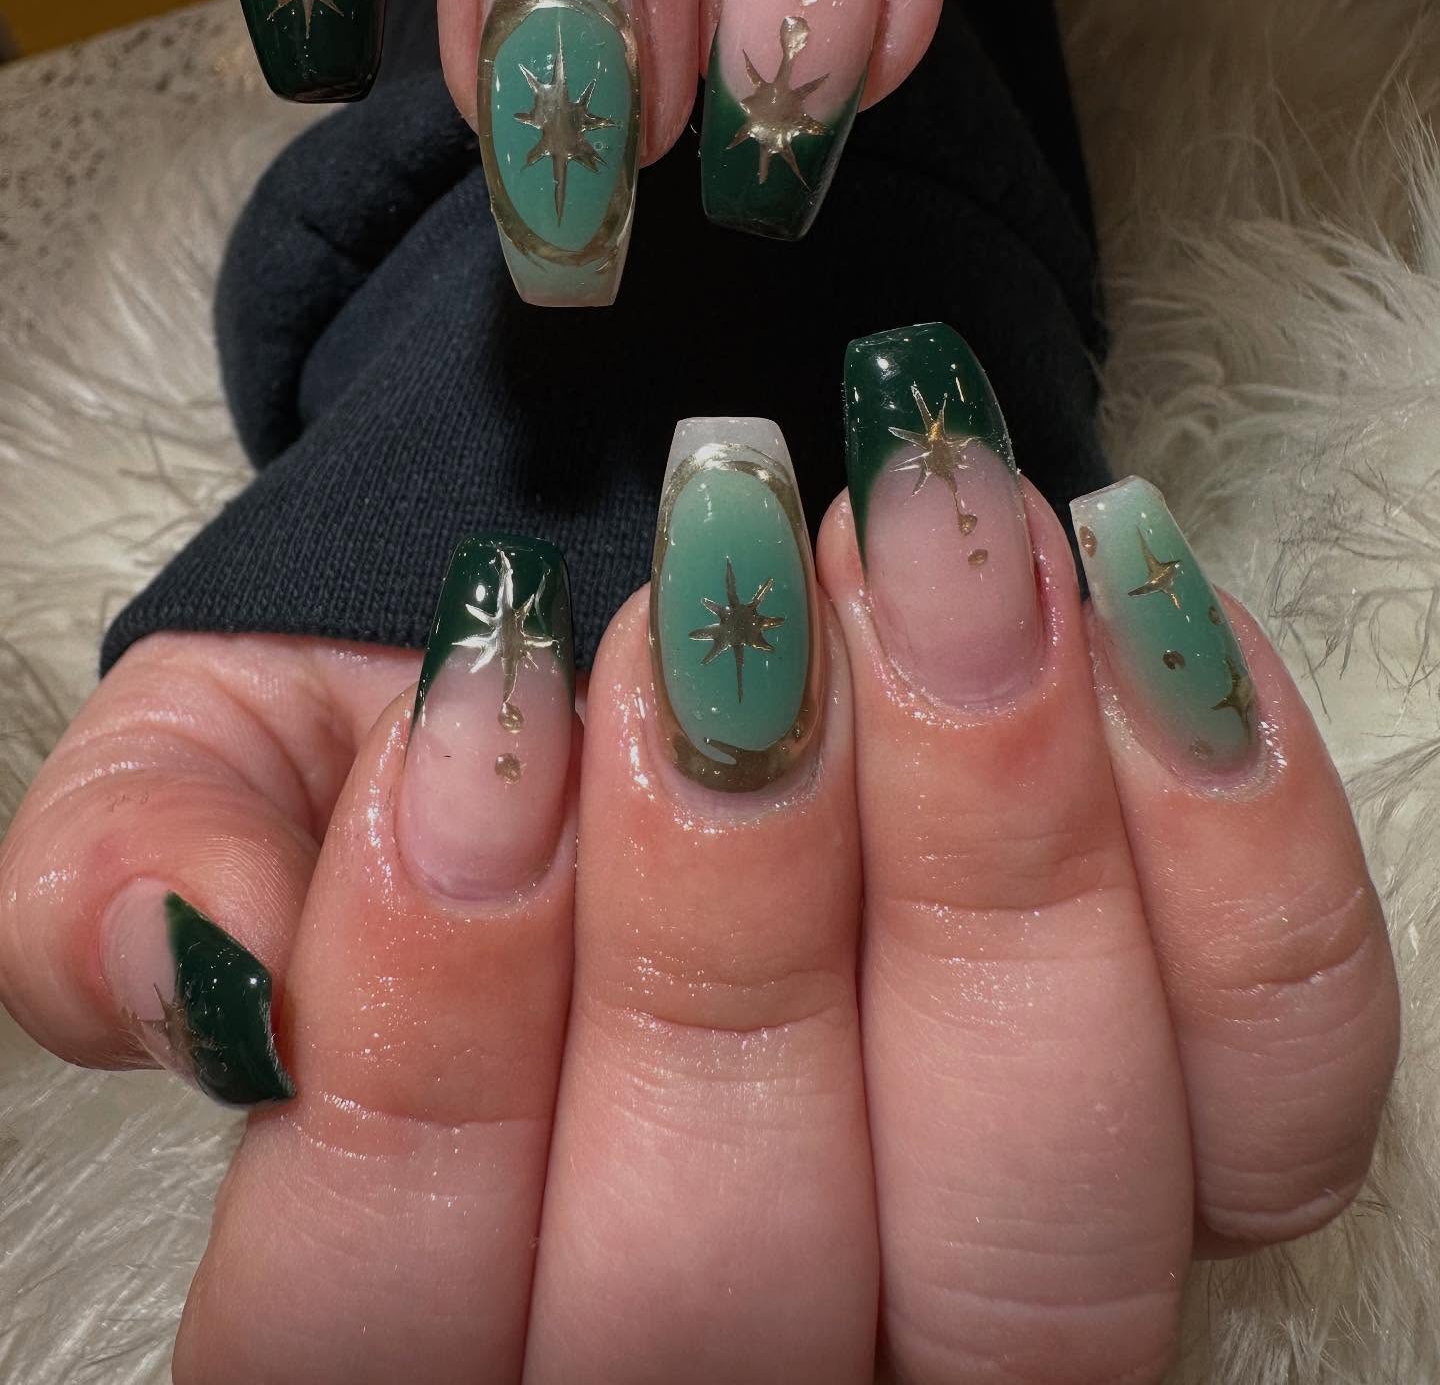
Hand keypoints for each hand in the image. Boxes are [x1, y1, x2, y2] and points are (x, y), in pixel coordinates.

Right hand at [0, 327, 1395, 1381]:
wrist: (650, 597)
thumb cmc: (437, 700)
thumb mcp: (233, 745)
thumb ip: (152, 851)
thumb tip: (159, 954)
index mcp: (445, 1315)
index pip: (398, 1322)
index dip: (433, 1026)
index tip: (488, 693)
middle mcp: (745, 1363)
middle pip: (738, 1291)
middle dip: (731, 894)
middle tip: (725, 576)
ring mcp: (998, 1268)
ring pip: (1039, 1200)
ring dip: (991, 831)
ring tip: (923, 534)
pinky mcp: (1213, 1134)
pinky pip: (1278, 1069)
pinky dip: (1229, 830)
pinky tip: (1118, 581)